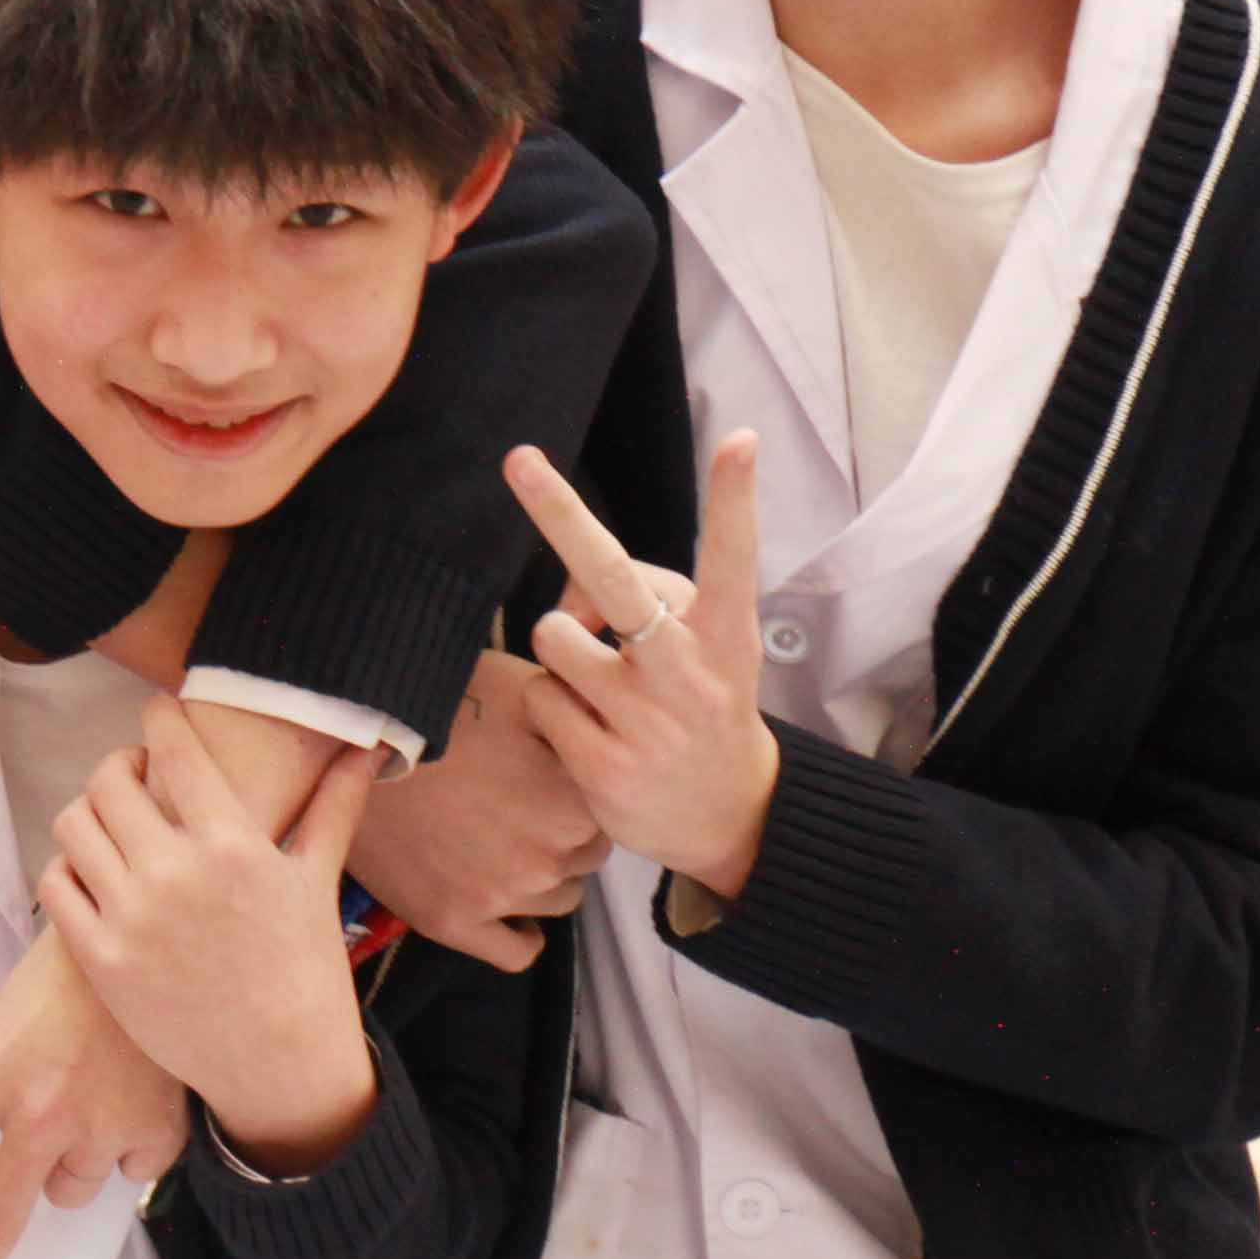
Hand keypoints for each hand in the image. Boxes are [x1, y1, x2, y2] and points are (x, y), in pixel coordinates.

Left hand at [0, 934, 188, 1258]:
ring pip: (67, 1190)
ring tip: (90, 1096)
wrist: (152, 937)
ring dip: (71, 1162)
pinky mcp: (151, 1135)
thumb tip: (8, 1144)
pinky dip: (130, 1148)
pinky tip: (135, 1096)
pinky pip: (129, 1173)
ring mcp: (97, 1127)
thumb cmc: (69, 971)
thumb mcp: (6, 1022)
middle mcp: (36, 1111)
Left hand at [39, 701, 384, 1170]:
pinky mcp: (101, 960)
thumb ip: (333, 809)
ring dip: (87, 812)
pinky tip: (92, 872)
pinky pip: (56, 884)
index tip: (157, 714)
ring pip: (73, 824)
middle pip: (108, 780)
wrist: (282, 1065)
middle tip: (132, 774)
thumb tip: (366, 752)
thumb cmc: (304, 969)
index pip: (174, 748)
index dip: (158, 718)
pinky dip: (67, 868)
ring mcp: (132, 917)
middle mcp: (176, 873)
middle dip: (118, 766)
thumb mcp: (317, 883)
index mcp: (232, 844)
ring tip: (110, 821)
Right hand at [355, 650, 611, 966]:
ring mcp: (499, 895)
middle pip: (584, 858)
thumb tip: (607, 731)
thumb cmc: (436, 702)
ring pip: (557, 900)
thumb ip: (578, 719)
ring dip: (540, 876)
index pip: (606, 815)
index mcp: (573, 803)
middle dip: (560, 834)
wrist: (348, 735)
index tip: (548, 780)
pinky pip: (517, 951)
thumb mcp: (523, 688)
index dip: (577, 794)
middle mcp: (546, 858)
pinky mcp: (451, 920)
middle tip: (518, 806)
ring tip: (500, 842)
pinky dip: (522, 933)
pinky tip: (509, 908)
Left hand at [509, 428, 783, 897]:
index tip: (741, 441)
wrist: (730, 816)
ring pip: (554, 636)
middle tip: (518, 458)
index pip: (732, 557)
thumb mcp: (705, 648)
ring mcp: (645, 720)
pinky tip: (593, 732)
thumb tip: (568, 592)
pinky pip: (539, 697)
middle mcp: (688, 671)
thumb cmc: (702, 705)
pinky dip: (553, 705)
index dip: (734, 500)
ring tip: (603, 688)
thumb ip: (645, 600)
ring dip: (563, 652)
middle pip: (613, 579)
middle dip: (560, 513)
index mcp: (725, 635)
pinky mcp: (604, 765)